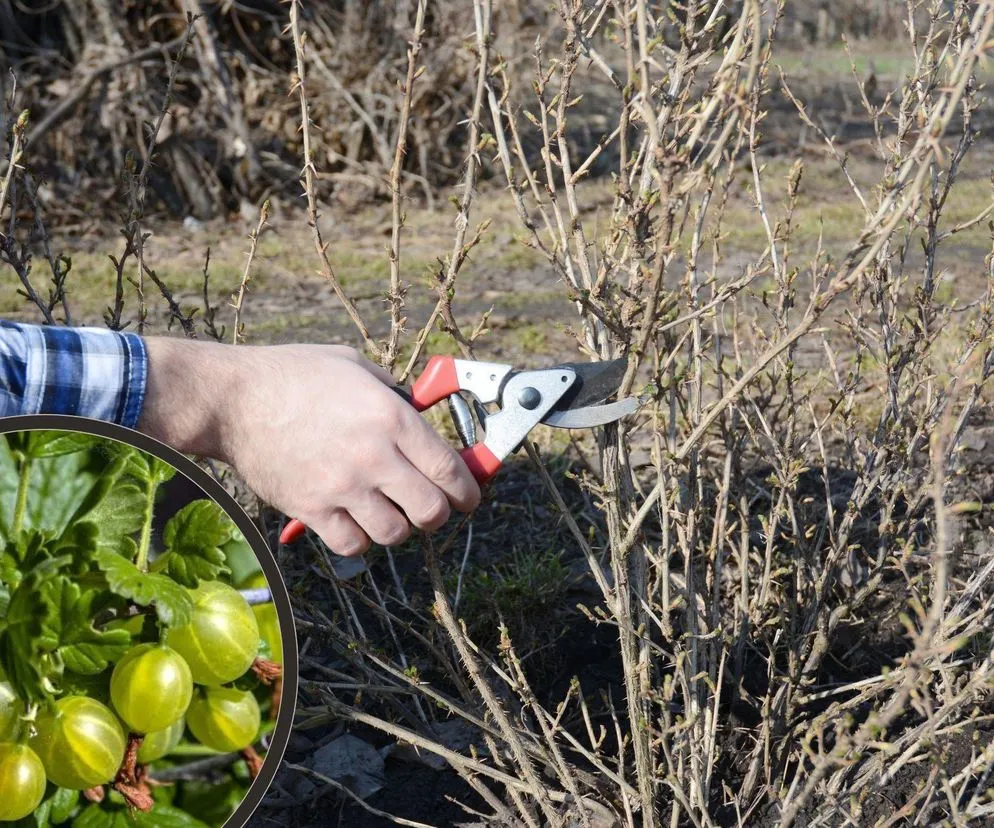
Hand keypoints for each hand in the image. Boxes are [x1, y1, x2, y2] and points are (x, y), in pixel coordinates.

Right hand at [138, 339, 480, 554]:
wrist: (233, 398)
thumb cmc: (293, 375)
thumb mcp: (355, 366)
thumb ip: (393, 392)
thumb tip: (419, 412)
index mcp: (392, 417)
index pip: (450, 470)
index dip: (467, 490)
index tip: (468, 497)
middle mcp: (374, 456)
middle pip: (431, 510)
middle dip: (439, 514)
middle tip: (432, 509)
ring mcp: (342, 486)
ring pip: (395, 533)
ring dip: (399, 528)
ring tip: (390, 513)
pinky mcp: (310, 508)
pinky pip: (352, 544)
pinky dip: (360, 539)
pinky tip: (355, 522)